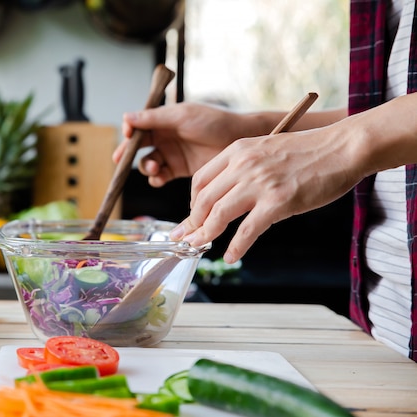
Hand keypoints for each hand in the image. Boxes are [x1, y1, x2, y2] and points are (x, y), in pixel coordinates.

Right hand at [113, 102, 246, 186]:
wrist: (239, 139)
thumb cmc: (214, 122)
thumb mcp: (181, 117)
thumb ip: (154, 119)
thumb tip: (126, 117)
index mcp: (163, 120)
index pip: (138, 125)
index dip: (129, 131)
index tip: (127, 135)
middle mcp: (164, 136)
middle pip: (138, 147)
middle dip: (127, 154)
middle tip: (120, 160)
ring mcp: (171, 154)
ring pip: (147, 163)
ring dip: (146, 167)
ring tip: (155, 167)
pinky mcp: (179, 170)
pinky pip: (160, 176)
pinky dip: (156, 178)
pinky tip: (159, 177)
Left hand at [171, 124, 363, 262]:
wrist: (342, 148)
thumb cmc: (308, 151)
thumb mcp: (265, 150)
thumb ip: (244, 168)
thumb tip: (228, 197)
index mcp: (237, 151)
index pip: (200, 180)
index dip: (192, 203)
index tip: (192, 217)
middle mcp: (243, 165)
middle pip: (204, 199)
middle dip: (192, 223)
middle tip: (186, 238)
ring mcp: (259, 183)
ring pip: (219, 214)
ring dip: (206, 234)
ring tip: (200, 247)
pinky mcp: (277, 202)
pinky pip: (248, 230)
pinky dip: (236, 246)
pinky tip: (231, 256)